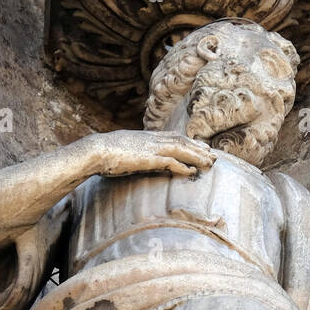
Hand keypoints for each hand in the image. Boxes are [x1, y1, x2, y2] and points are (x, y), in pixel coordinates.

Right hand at [85, 130, 214, 179]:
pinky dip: (182, 165)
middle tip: (214, 156)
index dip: (190, 142)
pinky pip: (170, 161)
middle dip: (199, 148)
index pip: (174, 137)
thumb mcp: (125, 151)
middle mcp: (152, 139)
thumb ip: (137, 153)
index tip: (201, 147)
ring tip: (210, 164)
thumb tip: (141, 159)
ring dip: (197, 156)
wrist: (96, 150)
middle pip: (182, 141)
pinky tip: (192, 171)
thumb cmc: (105, 154)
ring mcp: (151, 148)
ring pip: (180, 149)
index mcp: (147, 137)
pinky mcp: (147, 158)